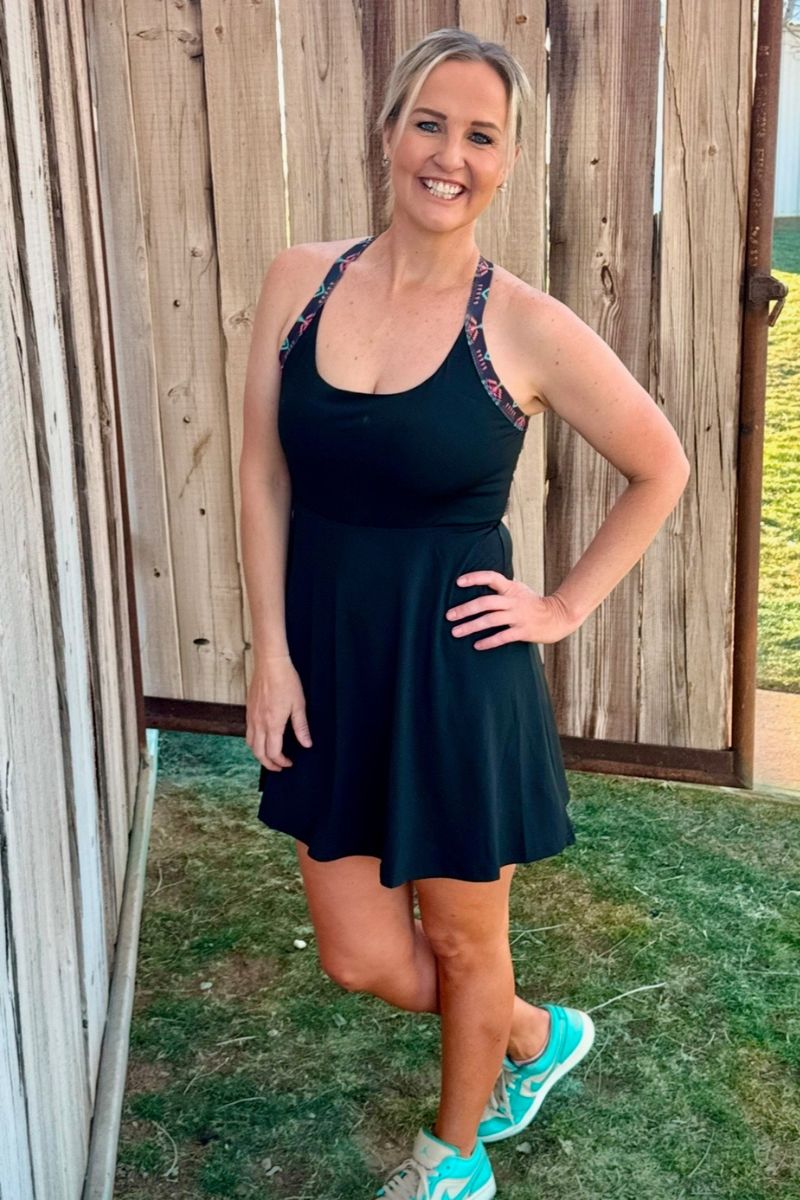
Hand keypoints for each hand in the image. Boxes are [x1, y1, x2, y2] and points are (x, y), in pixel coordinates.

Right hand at [246, 655, 312, 770]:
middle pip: (258, 752)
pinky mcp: (248, 710)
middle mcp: (259, 723)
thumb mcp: (299, 705)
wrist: (270, 664)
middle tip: (279, 766)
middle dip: (268, 763)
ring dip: (259, 754)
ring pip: (250, 744)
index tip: (289, 763)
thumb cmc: (286, 681)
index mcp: (272, 724)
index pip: (273, 752)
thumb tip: (306, 744)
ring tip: (270, 756)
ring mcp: (251, 717)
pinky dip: (254, 742)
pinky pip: (248, 732)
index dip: (281, 762)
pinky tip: (264, 738)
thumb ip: (301, 727)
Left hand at [445, 571, 578, 648]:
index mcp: (511, 589)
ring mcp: (518, 616)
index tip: (458, 582)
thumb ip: (502, 587)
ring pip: (490, 620)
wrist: (558, 616)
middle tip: (448, 616)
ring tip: (456, 632)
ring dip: (471, 626)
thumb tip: (481, 582)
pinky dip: (488, 642)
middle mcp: (513, 601)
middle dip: (465, 609)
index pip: (492, 577)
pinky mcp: (523, 631)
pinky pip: (502, 637)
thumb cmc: (534, 603)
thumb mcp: (519, 589)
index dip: (475, 578)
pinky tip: (476, 646)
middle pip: (485, 602)